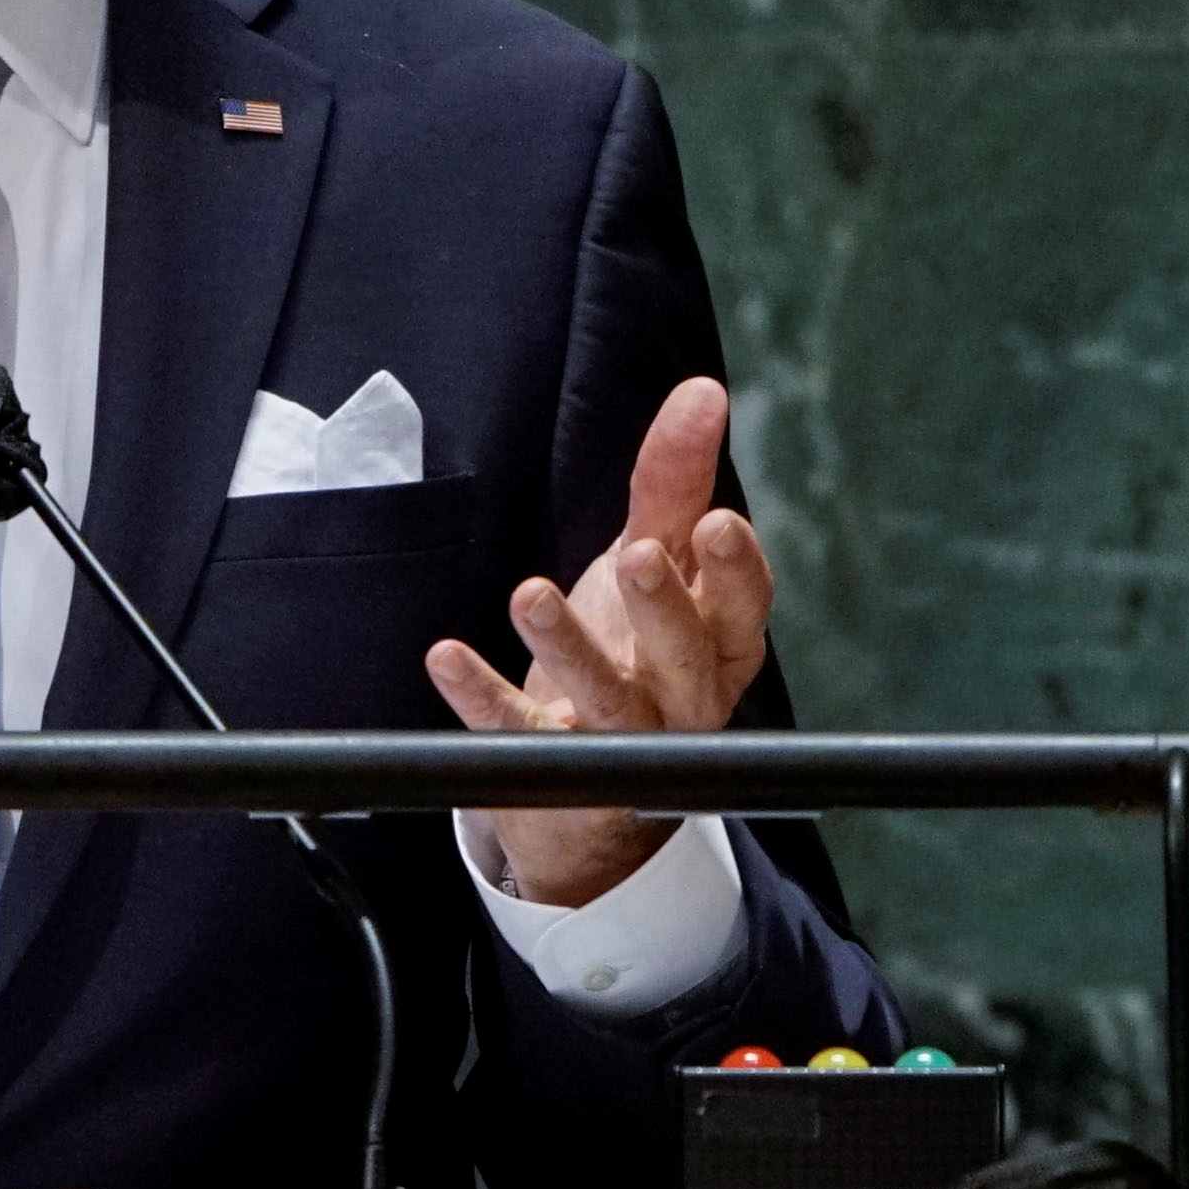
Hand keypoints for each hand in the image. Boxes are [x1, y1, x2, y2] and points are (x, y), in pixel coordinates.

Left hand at [425, 374, 771, 909]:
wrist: (593, 795)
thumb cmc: (635, 651)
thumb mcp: (655, 563)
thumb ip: (674, 484)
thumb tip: (701, 392)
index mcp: (718, 648)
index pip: (742, 609)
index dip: (734, 572)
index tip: (719, 521)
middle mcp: (681, 699)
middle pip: (683, 655)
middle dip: (662, 607)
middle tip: (638, 555)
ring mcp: (619, 744)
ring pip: (605, 699)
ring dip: (570, 648)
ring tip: (529, 595)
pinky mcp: (551, 774)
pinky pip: (518, 737)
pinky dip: (482, 698)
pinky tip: (446, 657)